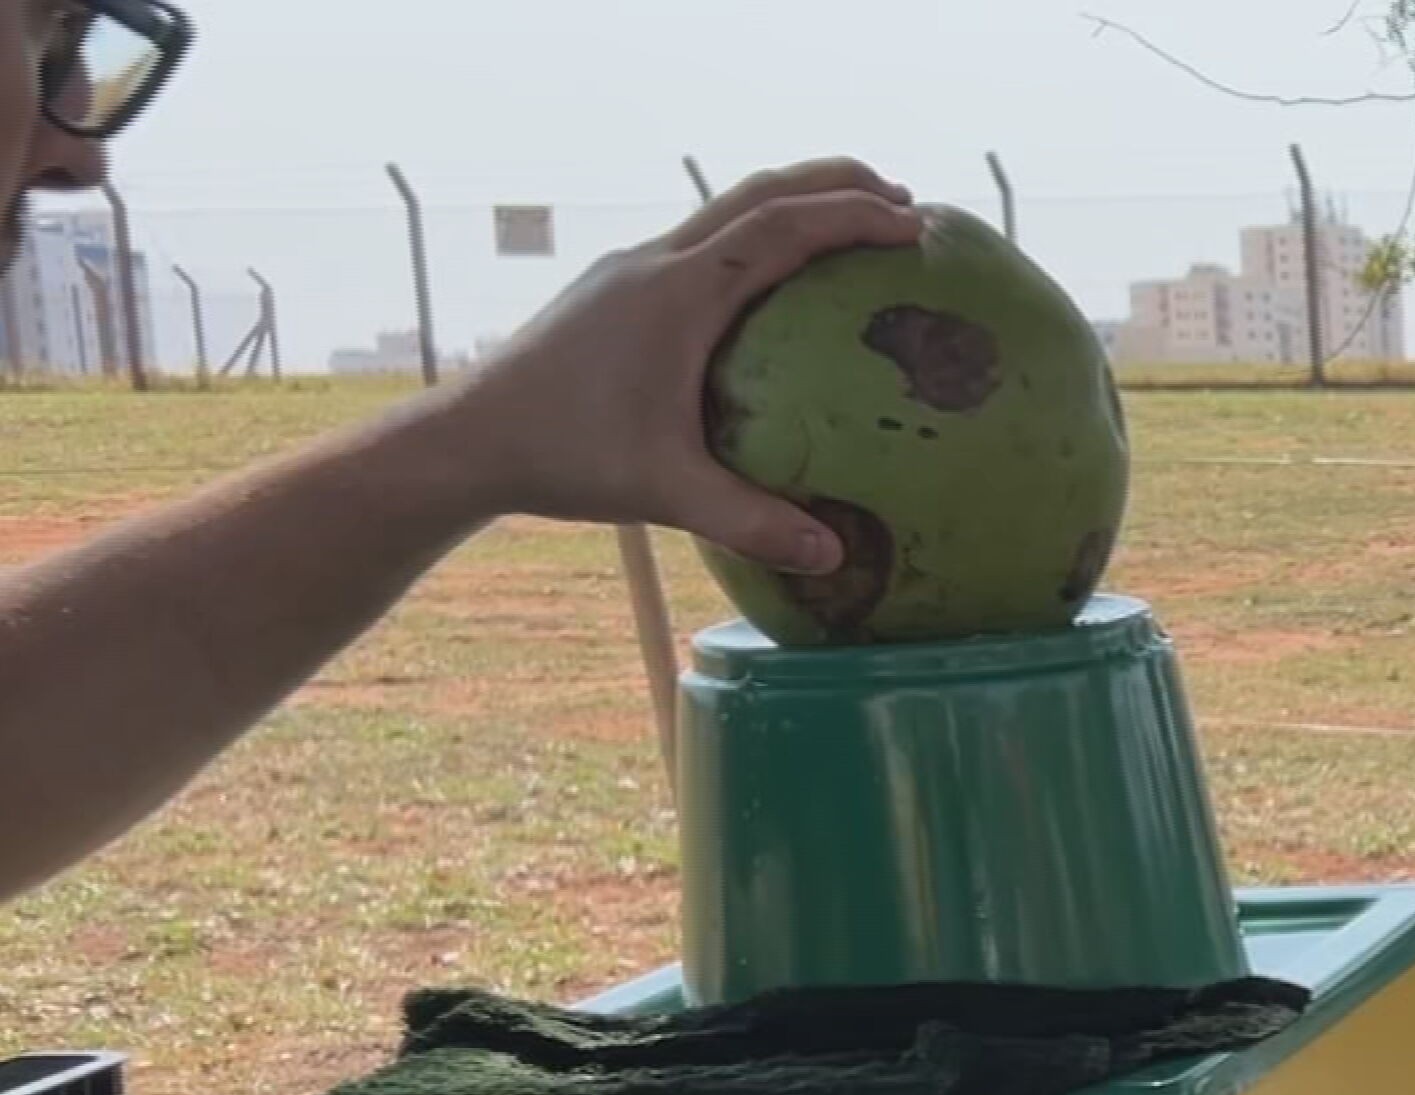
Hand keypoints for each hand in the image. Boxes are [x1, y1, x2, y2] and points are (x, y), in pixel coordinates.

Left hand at [412, 160, 922, 571]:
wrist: (467, 438)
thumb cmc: (564, 458)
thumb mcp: (665, 493)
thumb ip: (753, 522)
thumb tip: (836, 557)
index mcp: (678, 292)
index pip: (782, 229)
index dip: (853, 218)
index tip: (914, 224)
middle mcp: (657, 263)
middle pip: (759, 192)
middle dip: (834, 184)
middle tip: (901, 201)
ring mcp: (632, 271)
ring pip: (727, 210)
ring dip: (794, 204)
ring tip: (850, 224)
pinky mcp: (618, 292)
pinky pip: (703, 242)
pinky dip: (757, 238)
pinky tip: (775, 284)